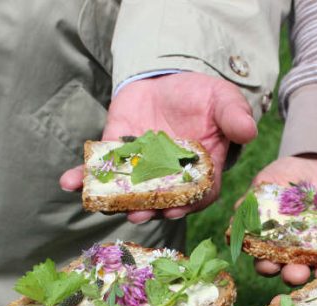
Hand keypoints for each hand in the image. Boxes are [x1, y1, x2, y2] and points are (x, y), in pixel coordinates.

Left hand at [60, 72, 256, 221]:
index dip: (186, 205)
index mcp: (200, 172)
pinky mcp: (116, 151)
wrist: (170, 80)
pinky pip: (99, 168)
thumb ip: (234, 116)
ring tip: (103, 205)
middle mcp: (169, 177)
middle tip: (137, 214)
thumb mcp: (224, 101)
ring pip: (128, 191)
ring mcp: (141, 168)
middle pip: (159, 200)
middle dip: (147, 209)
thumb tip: (248, 130)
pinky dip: (82, 176)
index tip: (174, 210)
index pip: (196, 195)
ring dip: (114, 201)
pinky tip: (68, 182)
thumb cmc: (204, 96)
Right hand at [251, 154, 316, 284]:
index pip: (267, 263)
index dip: (266, 266)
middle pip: (295, 273)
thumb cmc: (288, 176)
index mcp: (275, 245)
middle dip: (295, 275)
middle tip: (297, 273)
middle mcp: (299, 254)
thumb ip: (253, 198)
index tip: (268, 264)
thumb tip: (238, 211)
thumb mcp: (268, 181)